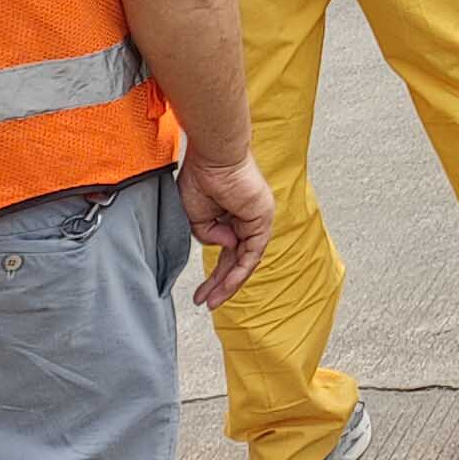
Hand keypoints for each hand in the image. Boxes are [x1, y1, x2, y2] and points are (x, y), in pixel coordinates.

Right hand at [181, 153, 275, 309]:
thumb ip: (209, 235)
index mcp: (231, 217)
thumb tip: (226, 246)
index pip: (226, 252)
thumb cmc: (201, 178)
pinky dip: (239, 270)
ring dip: (230, 283)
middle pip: (236, 260)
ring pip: (246, 260)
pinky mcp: (262, 219)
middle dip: (221, 284)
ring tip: (214, 301)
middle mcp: (246, 219)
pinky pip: (253, 252)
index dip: (214, 275)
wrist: (213, 156)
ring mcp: (257, 219)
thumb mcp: (196, 217)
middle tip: (207, 302)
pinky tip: (225, 283)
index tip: (200, 294)